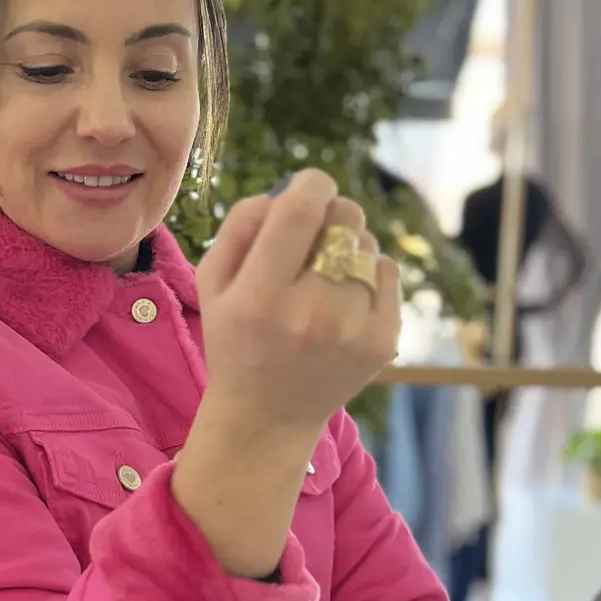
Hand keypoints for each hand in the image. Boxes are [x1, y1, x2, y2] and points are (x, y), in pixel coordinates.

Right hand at [195, 170, 400, 445]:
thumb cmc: (236, 339)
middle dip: (329, 214)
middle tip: (312, 239)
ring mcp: (353, 330)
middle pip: (345, 217)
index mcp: (261, 296)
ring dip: (347, 247)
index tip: (306, 190)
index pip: (301, 210)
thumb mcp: (212, 283)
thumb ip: (241, 225)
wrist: (267, 417)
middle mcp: (311, 313)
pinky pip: (387, 270)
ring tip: (323, 279)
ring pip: (367, 243)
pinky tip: (344, 297)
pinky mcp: (383, 341)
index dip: (310, 184)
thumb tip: (288, 191)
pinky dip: (369, 272)